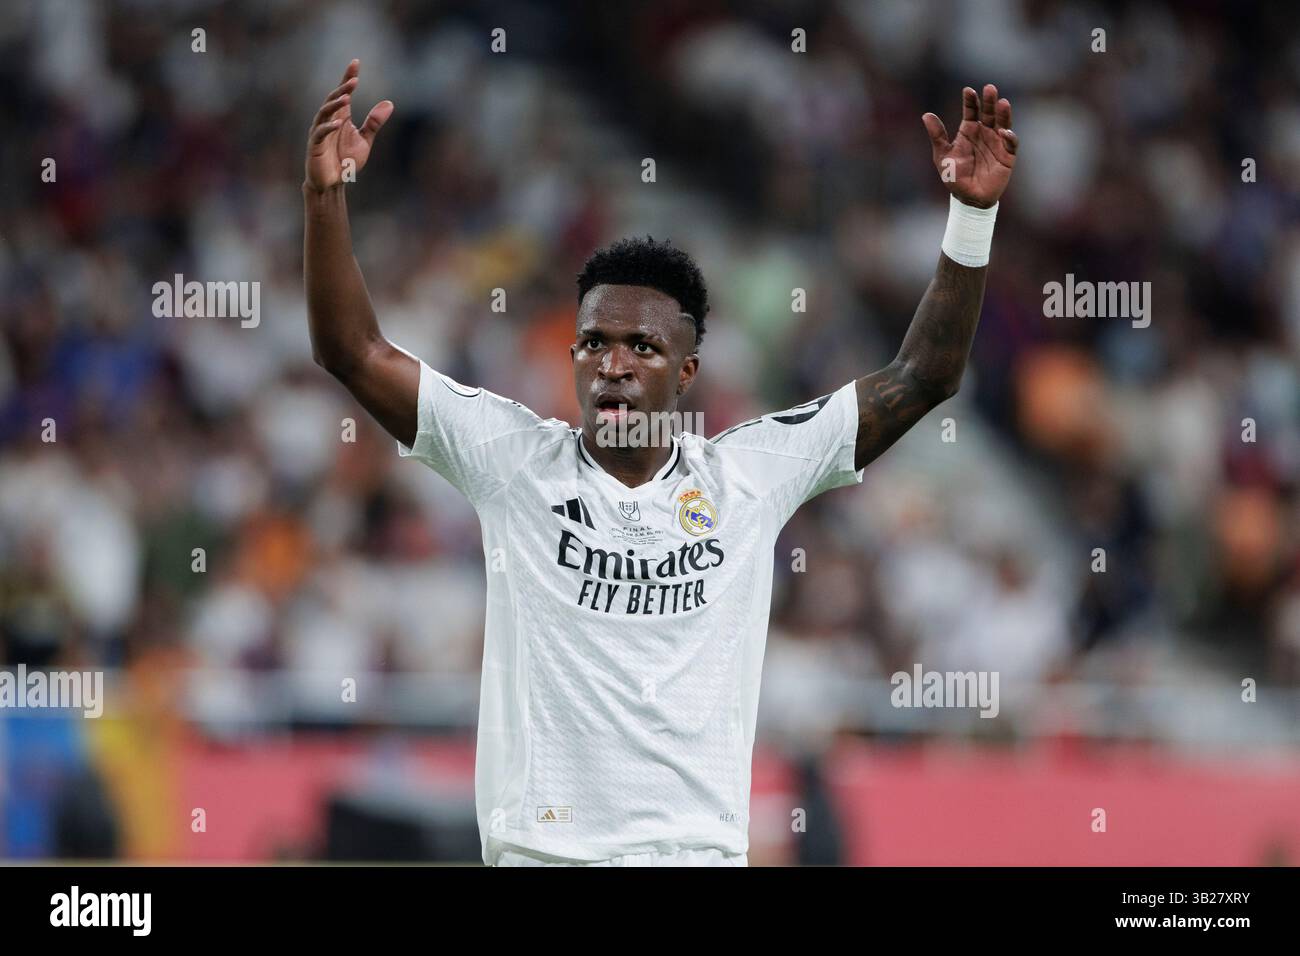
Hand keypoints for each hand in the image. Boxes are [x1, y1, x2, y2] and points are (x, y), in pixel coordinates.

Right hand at [305, 59, 393, 191]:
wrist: (332, 182)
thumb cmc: (346, 160)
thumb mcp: (365, 140)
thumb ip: (374, 122)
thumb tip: (389, 103)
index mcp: (340, 117)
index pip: (343, 92)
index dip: (348, 77)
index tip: (356, 63)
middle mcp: (329, 120)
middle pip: (334, 98)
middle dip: (343, 88)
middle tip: (354, 80)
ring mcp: (320, 131)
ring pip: (324, 112)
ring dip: (335, 104)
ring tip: (347, 97)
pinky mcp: (315, 145)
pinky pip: (320, 133)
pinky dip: (328, 127)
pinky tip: (339, 123)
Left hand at [922, 84, 1016, 208]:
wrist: (968, 198)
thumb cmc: (954, 176)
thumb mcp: (942, 155)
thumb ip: (937, 136)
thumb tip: (926, 115)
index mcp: (969, 131)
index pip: (971, 111)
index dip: (970, 101)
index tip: (968, 91)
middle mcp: (984, 133)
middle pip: (988, 113)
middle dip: (989, 101)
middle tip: (989, 88)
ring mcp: (997, 143)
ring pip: (1002, 123)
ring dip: (1003, 113)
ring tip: (1002, 102)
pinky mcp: (1007, 156)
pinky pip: (1011, 143)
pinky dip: (1009, 137)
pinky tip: (1004, 132)